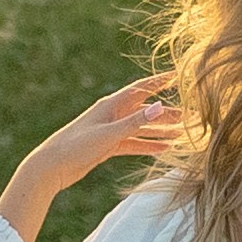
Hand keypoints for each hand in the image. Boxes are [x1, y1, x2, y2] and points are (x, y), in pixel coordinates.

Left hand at [0, 74, 182, 241]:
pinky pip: (133, 143)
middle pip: (145, 110)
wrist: (52, 166)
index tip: (178, 75)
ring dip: (160, 131)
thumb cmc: (77, 145)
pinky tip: (163, 150)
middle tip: (189, 116)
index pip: (141, 89)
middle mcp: (112, 115)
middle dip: (167, 112)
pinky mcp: (107, 146)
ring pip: (141, 128)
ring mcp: (110, 130)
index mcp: (111, 105)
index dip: (160, 82)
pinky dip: (148, 145)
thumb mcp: (109, 134)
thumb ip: (135, 122)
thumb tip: (160, 106)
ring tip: (181, 134)